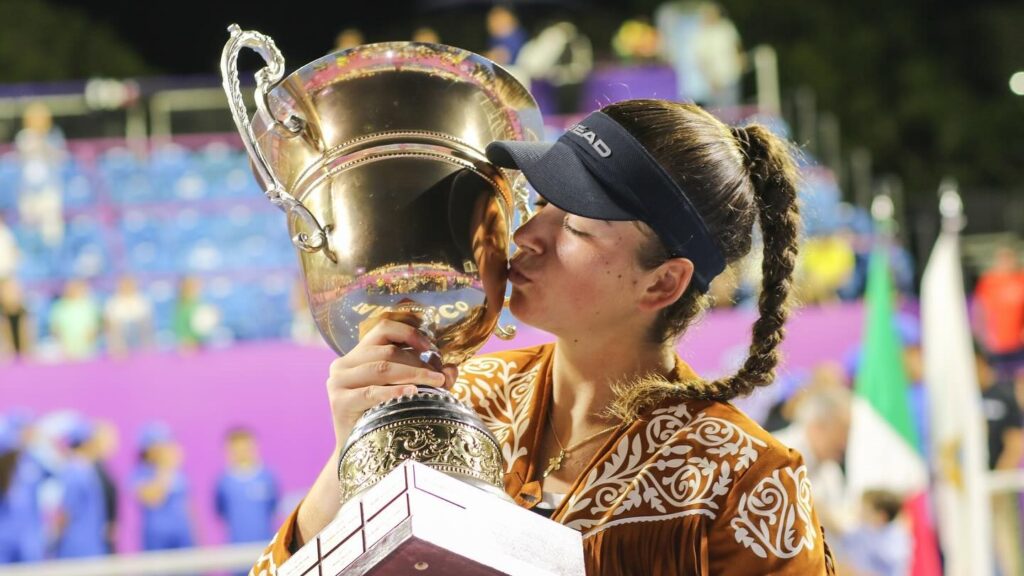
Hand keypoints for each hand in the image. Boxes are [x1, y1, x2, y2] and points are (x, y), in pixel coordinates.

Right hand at [326, 318, 457, 448]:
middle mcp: (344, 363)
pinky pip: (371, 392)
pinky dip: (394, 391)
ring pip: (382, 367)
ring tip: (436, 384)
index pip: (384, 328)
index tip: (431, 348)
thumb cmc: (383, 417)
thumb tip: (452, 369)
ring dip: (414, 374)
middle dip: (419, 363)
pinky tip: (412, 394)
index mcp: (359, 354)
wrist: (358, 450)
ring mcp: (338, 381)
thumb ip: (428, 377)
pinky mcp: (339, 401)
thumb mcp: (405, 391)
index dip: (409, 333)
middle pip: (388, 351)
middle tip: (441, 377)